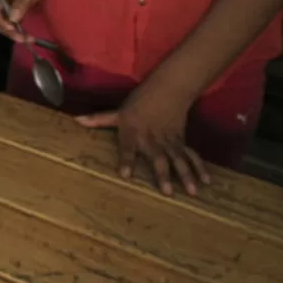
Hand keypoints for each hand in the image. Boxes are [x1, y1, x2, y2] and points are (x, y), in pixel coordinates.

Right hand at [0, 0, 54, 42]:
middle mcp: (1, 0)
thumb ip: (20, 2)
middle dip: (7, 30)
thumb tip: (13, 19)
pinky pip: (14, 23)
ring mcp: (9, 6)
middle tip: (21, 38)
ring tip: (27, 40)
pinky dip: (19, 31)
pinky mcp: (18, 10)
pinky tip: (28, 36)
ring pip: (5, 23)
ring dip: (13, 33)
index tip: (12, 27)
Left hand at [77, 76, 209, 196]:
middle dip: (162, 174)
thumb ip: (99, 120)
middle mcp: (151, 139)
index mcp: (133, 133)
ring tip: (191, 191)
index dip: (126, 160)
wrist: (167, 91)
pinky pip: (190, 155)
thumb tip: (76, 120)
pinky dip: (199, 167)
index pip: (127, 148)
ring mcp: (168, 141)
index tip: (125, 175)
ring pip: (178, 159)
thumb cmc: (139, 103)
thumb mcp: (118, 111)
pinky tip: (206, 180)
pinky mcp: (181, 141)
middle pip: (158, 158)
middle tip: (167, 192)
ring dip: (185, 175)